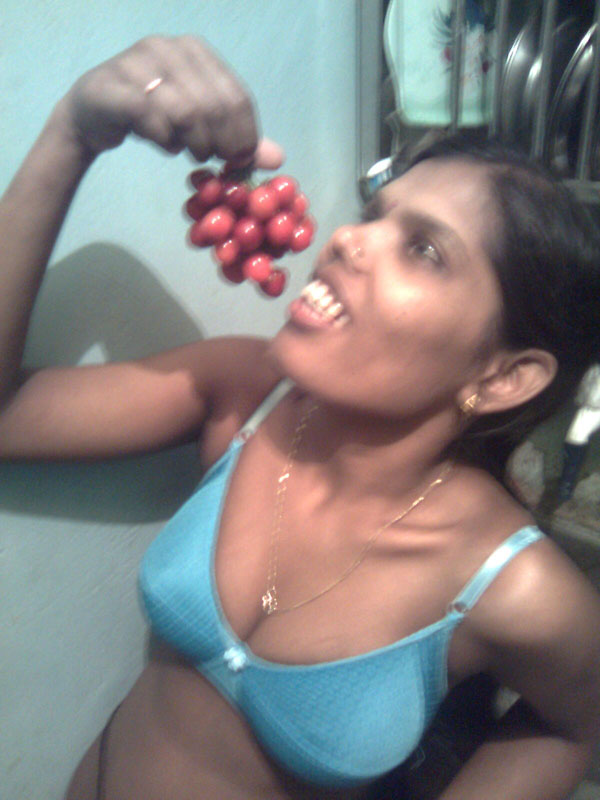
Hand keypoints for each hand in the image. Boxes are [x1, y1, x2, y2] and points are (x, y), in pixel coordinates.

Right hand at [61, 35, 282, 167]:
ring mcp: (137, 63)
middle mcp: (168, 48)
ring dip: (194, 143)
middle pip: (214, 105)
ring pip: (185, 112)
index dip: (245, 135)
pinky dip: (165, 140)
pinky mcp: (114, 88)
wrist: (92, 114)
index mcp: (195, 50)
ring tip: (190, 152)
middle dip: (221, 143)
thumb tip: (278, 159)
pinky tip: (166, 145)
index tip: (240, 161)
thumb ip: (238, 140)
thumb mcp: (201, 126)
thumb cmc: (153, 116)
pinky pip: (151, 118)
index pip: (237, 96)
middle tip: (214, 161)